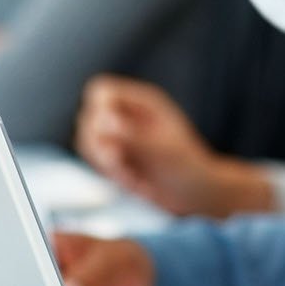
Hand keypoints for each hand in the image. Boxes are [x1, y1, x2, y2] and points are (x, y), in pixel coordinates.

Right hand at [73, 76, 275, 217]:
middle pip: (88, 117)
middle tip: (118, 162)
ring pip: (87, 141)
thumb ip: (132, 134)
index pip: (101, 91)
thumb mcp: (163, 150)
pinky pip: (96, 161)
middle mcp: (128, 116)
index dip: (98, 110)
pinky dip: (108, 174)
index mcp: (143, 103)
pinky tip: (131, 181)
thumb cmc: (189, 167)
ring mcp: (120, 137)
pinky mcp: (116, 158)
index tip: (108, 134)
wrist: (196, 194)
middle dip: (98, 144)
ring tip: (128, 175)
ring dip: (102, 162)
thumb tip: (104, 121)